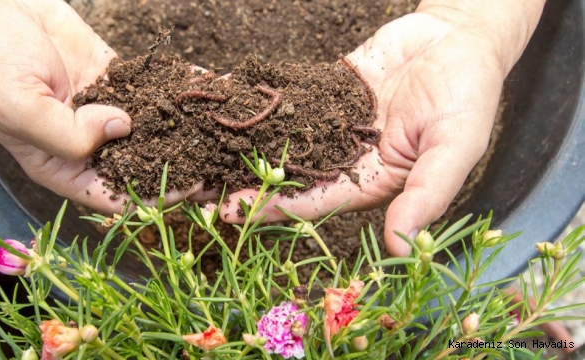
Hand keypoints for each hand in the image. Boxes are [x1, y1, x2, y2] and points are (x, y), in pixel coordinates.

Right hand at [0, 0, 209, 213]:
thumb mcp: (16, 105)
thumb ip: (67, 133)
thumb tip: (123, 129)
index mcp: (60, 165)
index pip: (114, 194)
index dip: (155, 196)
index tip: (193, 188)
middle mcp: (87, 143)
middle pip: (143, 166)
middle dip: (184, 168)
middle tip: (227, 166)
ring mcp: (105, 110)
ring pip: (154, 129)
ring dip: (191, 130)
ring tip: (232, 130)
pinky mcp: (118, 80)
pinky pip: (155, 89)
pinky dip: (182, 89)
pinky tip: (214, 88)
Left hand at [219, 12, 515, 255]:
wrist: (459, 38)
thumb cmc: (467, 96)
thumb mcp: (454, 148)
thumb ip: (427, 195)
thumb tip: (404, 250)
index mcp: (370, 181)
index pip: (313, 203)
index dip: (271, 208)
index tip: (227, 213)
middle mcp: (344, 159)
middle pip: (285, 176)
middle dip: (240, 182)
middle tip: (188, 187)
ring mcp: (330, 125)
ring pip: (278, 139)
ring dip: (237, 146)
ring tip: (190, 149)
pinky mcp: (324, 93)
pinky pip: (286, 101)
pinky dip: (255, 102)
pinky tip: (219, 104)